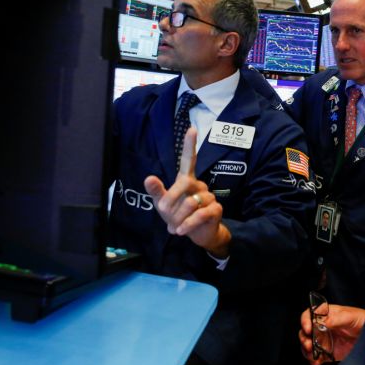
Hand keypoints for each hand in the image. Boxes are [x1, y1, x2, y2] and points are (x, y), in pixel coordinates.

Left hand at [144, 127, 231, 257]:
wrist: (197, 235)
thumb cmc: (179, 215)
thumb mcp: (163, 205)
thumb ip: (157, 192)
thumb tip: (148, 178)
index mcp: (187, 180)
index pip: (189, 159)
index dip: (189, 145)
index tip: (192, 129)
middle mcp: (199, 185)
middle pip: (184, 183)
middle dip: (171, 199)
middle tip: (163, 212)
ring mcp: (209, 197)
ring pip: (190, 203)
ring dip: (178, 217)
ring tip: (175, 226)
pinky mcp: (216, 209)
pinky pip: (200, 214)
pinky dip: (187, 224)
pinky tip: (181, 231)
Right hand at [299, 303, 364, 364]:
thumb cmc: (362, 320)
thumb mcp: (350, 316)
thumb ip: (336, 319)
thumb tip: (323, 322)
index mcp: (326, 315)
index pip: (310, 315)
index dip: (305, 321)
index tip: (308, 329)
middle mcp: (322, 327)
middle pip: (305, 331)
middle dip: (304, 339)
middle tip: (309, 345)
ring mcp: (324, 340)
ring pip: (308, 345)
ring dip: (306, 351)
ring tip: (312, 356)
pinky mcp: (327, 353)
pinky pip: (316, 357)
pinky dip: (314, 361)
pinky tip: (317, 363)